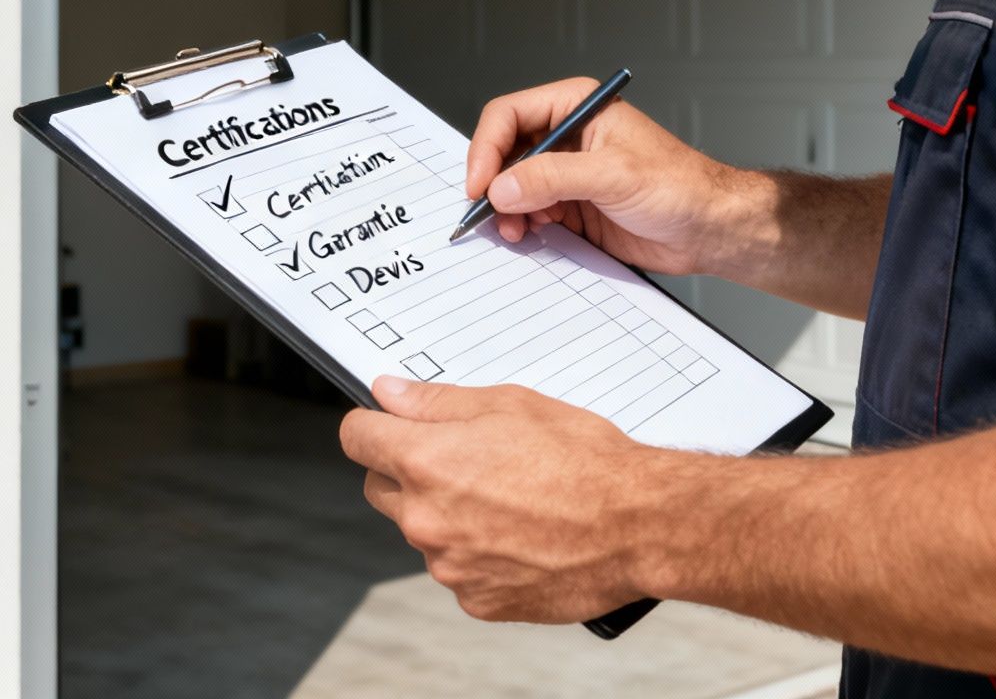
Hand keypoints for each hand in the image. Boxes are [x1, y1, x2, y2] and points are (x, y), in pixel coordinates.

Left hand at [340, 376, 673, 624]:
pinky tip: (518, 536)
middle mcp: (425, 519)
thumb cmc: (583, 461)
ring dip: (446, 516)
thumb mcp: (508, 405)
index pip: (356, 437)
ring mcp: (449, 566)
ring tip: (507, 499)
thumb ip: (435, 402)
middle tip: (462, 459)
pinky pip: (458, 571)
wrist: (639, 526)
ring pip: (423, 532)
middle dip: (407, 470)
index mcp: (425, 463)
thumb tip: (390, 394)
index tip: (387, 423)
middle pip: (380, 488)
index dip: (372, 424)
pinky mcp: (477, 601)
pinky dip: (477, 555)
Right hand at [468, 77, 742, 275]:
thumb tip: (503, 186)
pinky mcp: (571, 205)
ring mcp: (567, 173)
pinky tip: (530, 234)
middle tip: (488, 212)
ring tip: (515, 230)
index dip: (487, 148)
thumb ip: (553, 178)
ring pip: (513, 185)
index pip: (510, 115)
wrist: (709, 230)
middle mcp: (567, 137)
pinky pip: (530, 212)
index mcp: (577, 108)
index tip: (480, 184)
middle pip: (504, 151)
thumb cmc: (681, 187)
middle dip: (493, 183)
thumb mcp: (614, 175)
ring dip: (506, 209)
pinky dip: (522, 225)